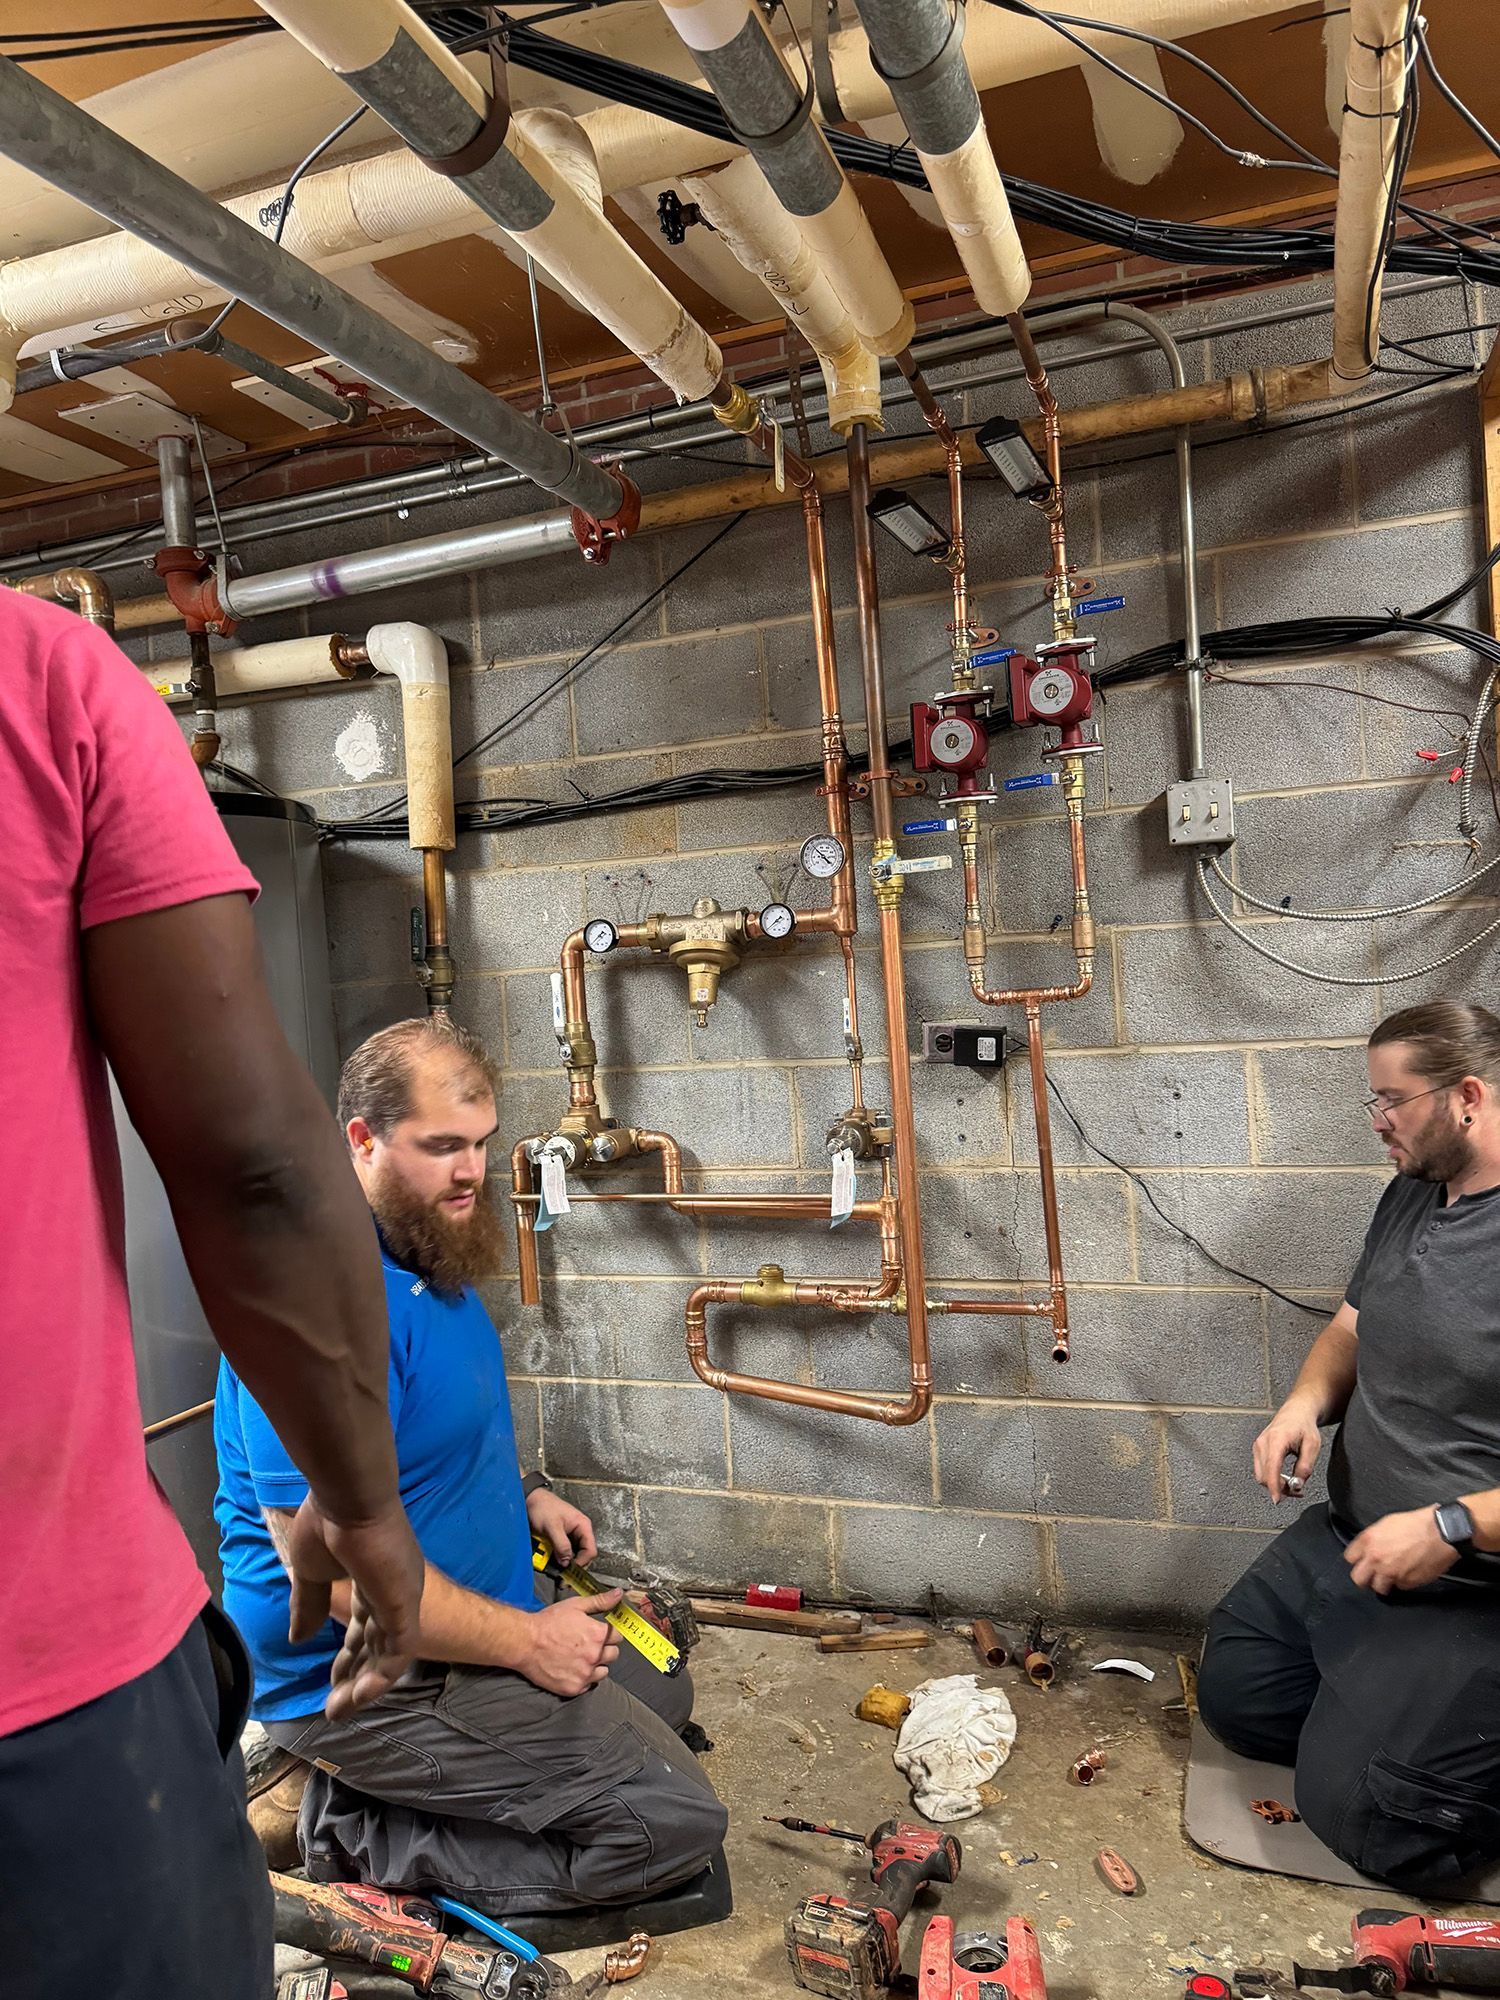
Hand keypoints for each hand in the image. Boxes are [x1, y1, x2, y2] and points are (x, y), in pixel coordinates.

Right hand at [285, 1495, 424, 1717]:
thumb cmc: (327, 1524)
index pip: (364, 1625)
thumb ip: (308, 1605)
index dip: (348, 1655)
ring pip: (388, 1655)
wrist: (347, 1498)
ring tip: (338, 1710)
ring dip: (364, 1686)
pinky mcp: (405, 1606)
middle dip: (354, 1676)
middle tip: (332, 1705)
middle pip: (376, 1644)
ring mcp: (401, 1598)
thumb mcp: (310, 1572)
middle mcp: (391, 1590)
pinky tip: (356, 1698)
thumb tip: (298, 1639)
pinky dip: (379, 1679)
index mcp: (371, 1578)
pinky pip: (398, 1653)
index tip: (329, 1681)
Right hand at [522, 1592, 622, 1695]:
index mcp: (598, 1635)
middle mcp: (595, 1656)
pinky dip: (583, 1678)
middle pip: (613, 1654)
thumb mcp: (575, 1605)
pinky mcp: (574, 1688)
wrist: (525, 1642)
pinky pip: (588, 1685)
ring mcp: (585, 1674)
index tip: (601, 1633)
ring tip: (581, 1658)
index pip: (618, 1636)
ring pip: (603, 1672)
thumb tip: (618, 1594)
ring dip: (596, 1665)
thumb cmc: (548, 1623)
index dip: (609, 1633)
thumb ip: (600, 1601)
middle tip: (590, 1645)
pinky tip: (573, 1669)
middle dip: (605, 1649)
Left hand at [526, 1487, 597, 1567]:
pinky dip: (560, 1561)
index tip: (570, 1572)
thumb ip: (561, 1544)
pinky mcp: (562, 1540)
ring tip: (558, 1575)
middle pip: (584, 1555)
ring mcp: (571, 1537)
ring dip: (566, 1565)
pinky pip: (565, 1553)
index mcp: (583, 1526)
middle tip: (564, 1579)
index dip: (582, 1563)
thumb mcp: (552, 1526)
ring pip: (574, 1556)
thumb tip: (567, 1563)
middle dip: (575, 1568)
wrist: (530, 1500)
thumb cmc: (543, 1507)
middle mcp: (580, 1532)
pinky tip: (553, 1566)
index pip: (590, 1550)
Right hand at [1252, 1393, 1322, 1502]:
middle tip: (1297, 1491)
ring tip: (1292, 1484)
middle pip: (1264, 1476)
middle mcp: (1263, 1443)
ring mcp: (1258, 1446)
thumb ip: (1305, 1467)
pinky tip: (1284, 1478)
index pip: (1271, 1469)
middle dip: (1279, 1488)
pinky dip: (1271, 1477)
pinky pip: (1261, 1469)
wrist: (1297, 1412)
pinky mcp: (1258, 1449)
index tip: (1277, 1500)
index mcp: (1276, 1440)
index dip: (1274, 1487)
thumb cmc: (1304, 1426)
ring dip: (1275, 1484)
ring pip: (1261, 1475)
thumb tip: (1296, 1485)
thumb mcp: (1312, 1446)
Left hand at [1345, 1507, 1458, 1594]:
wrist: (1441, 1533)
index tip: (1361, 1562)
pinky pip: (1399, 1587)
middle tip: (1371, 1575)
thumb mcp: (1388, 1523)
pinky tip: (1408, 1573)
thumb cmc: (1418, 1524)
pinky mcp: (1406, 1582)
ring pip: (1378, 1587)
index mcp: (1369, 1540)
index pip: (1350, 1558)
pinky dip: (1403, 1583)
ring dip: (1383, 1583)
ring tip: (1390, 1577)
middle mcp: (1376, 1558)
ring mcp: (1390, 1572)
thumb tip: (1369, 1547)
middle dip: (1364, 1578)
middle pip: (1358, 1578)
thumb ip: (1374, 1538)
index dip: (1357, 1560)